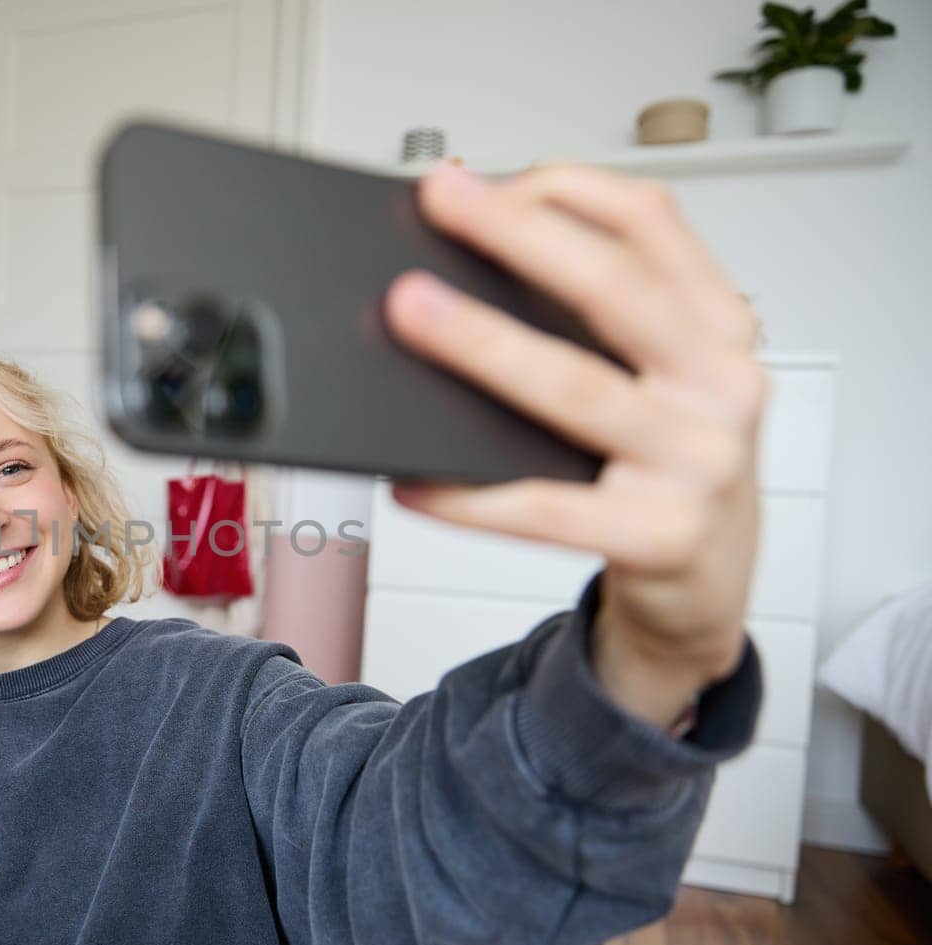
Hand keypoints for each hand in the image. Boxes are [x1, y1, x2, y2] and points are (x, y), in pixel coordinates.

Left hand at [382, 163, 767, 727]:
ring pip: (575, 389)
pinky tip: (414, 478)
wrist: (710, 582)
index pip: (654, 224)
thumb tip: (466, 268)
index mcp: (719, 326)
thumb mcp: (662, 375)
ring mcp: (697, 462)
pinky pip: (545, 510)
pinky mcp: (660, 535)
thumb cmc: (668, 464)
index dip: (568, 189)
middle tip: (440, 202)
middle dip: (519, 236)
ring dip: (484, 344)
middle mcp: (721, 383)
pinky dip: (470, 495)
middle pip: (614, 289)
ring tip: (409, 313)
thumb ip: (597, 318)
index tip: (485, 176)